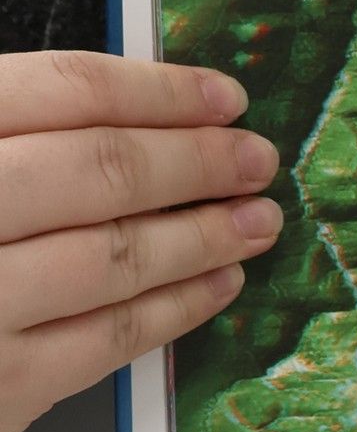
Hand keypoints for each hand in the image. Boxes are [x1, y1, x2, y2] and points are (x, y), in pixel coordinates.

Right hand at [0, 50, 282, 431]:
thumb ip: (10, 125)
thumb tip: (127, 105)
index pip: (59, 92)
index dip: (158, 92)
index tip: (223, 97)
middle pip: (99, 171)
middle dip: (197, 162)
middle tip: (256, 158)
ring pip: (117, 257)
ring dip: (205, 236)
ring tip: (257, 219)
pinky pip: (110, 339)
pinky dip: (179, 307)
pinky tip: (219, 282)